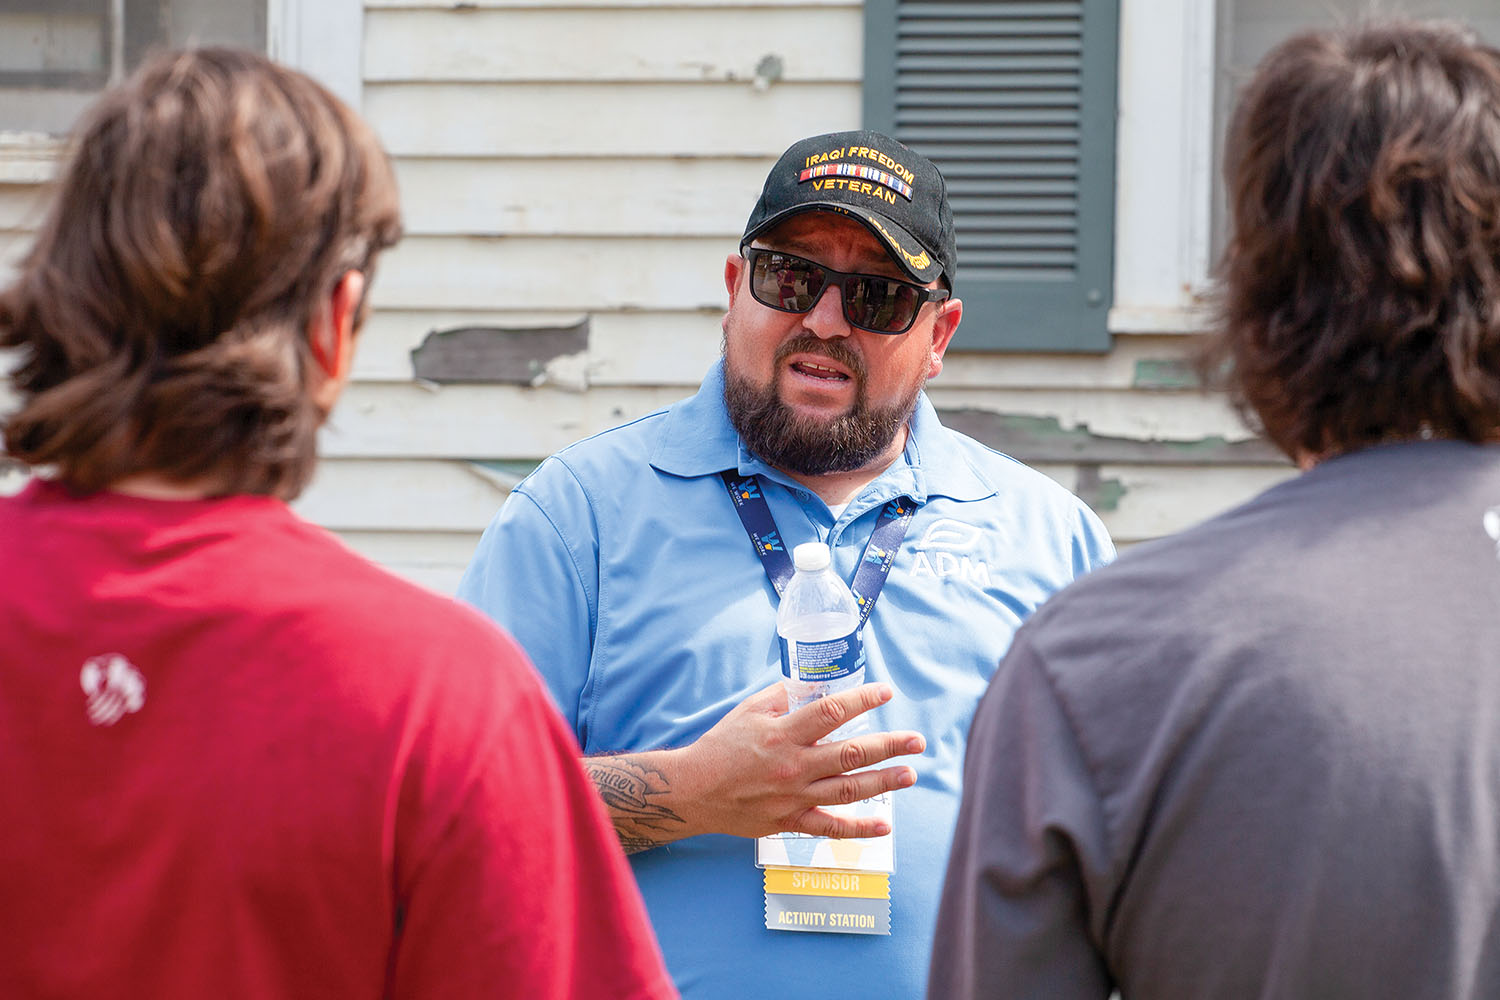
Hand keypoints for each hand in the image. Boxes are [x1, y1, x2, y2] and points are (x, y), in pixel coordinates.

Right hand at [674, 681, 925, 839]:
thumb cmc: (721, 746)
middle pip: (851, 754)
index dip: (863, 701)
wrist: (694, 791)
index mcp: (783, 734)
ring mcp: (794, 797)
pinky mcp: (790, 821)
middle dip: (889, 746)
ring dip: (884, 782)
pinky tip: (884, 824)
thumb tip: (813, 684)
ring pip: (848, 790)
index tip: (886, 694)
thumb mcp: (749, 711)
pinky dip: (859, 829)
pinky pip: (830, 828)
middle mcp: (793, 766)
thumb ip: (783, 697)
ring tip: (909, 774)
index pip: (832, 712)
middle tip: (917, 741)